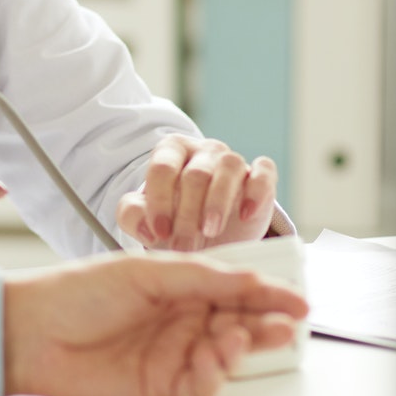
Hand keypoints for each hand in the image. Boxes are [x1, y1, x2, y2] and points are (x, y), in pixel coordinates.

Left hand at [2, 252, 306, 395]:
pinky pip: (201, 386)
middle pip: (237, 324)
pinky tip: (210, 361)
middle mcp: (179, 320)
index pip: (233, 289)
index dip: (266, 293)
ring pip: (226, 356)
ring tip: (241, 338)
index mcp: (178, 285)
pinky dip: (213, 376)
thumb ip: (198, 276)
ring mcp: (172, 354)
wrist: (29, 333)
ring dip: (242, 349)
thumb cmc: (74, 292)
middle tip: (284, 324)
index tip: (295, 299)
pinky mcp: (160, 389)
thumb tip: (249, 278)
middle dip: (264, 324)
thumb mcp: (142, 270)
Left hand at [116, 135, 276, 251]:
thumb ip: (132, 216)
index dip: (159, 200)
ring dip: (218, 202)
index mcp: (171, 152)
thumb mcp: (148, 219)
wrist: (211, 234)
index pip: (163, 167)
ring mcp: (233, 160)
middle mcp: (203, 151)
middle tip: (183, 244)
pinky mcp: (261, 175)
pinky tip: (245, 215)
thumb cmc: (174, 220)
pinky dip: (256, 191)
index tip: (159, 232)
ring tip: (210, 231)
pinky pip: (263, 171)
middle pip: (195, 174)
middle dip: (188, 213)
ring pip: (229, 167)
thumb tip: (144, 225)